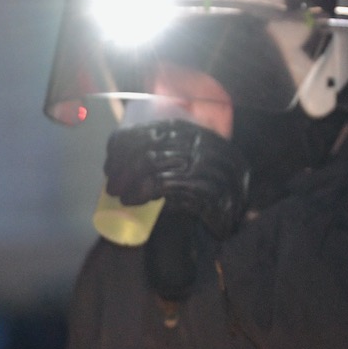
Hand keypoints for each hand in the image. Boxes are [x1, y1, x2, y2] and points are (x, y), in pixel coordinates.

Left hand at [105, 120, 250, 238]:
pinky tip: (131, 200)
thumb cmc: (210, 195)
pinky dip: (140, 191)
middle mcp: (205, 144)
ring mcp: (207, 165)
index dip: (130, 138)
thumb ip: (173, 154)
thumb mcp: (195, 166)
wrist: (236, 221)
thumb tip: (127, 154)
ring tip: (117, 192)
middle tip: (111, 180)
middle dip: (123, 160)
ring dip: (127, 177)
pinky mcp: (205, 189)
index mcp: (202, 133)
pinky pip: (162, 184)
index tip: (112, 155)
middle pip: (153, 143)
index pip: (160, 127)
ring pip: (153, 161)